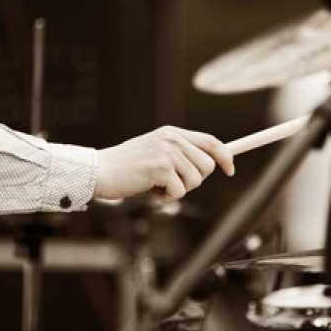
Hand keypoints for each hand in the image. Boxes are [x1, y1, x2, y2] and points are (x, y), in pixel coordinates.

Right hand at [94, 126, 234, 202]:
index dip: (225, 156)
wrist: (101, 171)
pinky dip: (166, 197)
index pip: (211, 141)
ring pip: (195, 181)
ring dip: (177, 190)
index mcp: (172, 133)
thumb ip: (179, 154)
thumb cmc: (127, 167)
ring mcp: (168, 152)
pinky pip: (180, 192)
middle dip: (193, 180)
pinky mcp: (162, 168)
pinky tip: (149, 189)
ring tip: (156, 184)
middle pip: (208, 166)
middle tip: (170, 181)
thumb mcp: (156, 152)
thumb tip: (210, 164)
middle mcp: (172, 139)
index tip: (230, 170)